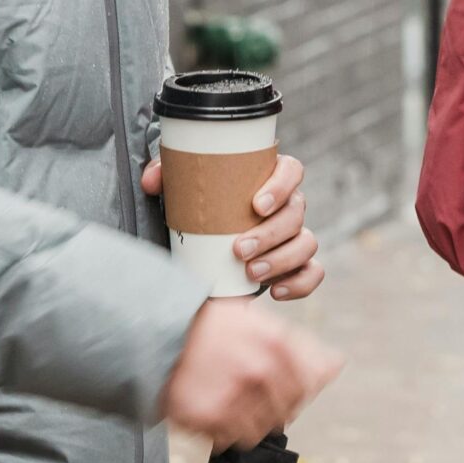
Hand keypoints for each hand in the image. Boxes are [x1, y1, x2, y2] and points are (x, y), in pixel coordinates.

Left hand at [141, 153, 325, 300]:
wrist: (202, 246)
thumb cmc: (200, 208)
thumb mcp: (181, 189)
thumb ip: (165, 176)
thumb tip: (151, 182)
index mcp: (269, 177)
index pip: (291, 170)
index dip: (281, 186)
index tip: (256, 205)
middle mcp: (288, 205)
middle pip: (296, 213)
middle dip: (270, 234)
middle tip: (239, 250)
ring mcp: (295, 236)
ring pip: (307, 244)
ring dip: (281, 260)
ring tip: (251, 274)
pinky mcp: (295, 266)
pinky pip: (312, 273)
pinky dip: (300, 284)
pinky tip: (275, 292)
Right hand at [158, 298, 344, 448]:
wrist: (156, 333)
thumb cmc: (209, 324)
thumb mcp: (257, 321)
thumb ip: (299, 344)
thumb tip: (337, 364)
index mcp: (277, 345)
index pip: (312, 380)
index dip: (304, 385)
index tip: (288, 384)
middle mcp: (260, 372)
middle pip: (290, 406)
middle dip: (279, 402)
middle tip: (254, 390)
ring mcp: (236, 397)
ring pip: (265, 426)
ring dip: (255, 417)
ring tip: (234, 398)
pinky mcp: (210, 419)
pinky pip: (235, 438)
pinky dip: (231, 429)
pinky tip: (219, 408)